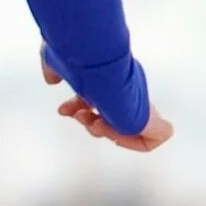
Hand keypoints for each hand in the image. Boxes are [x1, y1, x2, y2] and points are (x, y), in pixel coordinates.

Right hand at [43, 59, 172, 152]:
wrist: (101, 70)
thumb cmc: (82, 62)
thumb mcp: (61, 61)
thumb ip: (54, 68)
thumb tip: (51, 79)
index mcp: (108, 82)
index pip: (97, 101)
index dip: (79, 108)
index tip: (64, 109)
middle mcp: (126, 94)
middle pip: (110, 119)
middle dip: (89, 121)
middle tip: (80, 115)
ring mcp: (140, 107)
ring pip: (124, 132)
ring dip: (102, 131)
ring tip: (92, 120)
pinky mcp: (154, 122)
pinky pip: (150, 142)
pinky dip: (133, 143)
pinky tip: (115, 132)